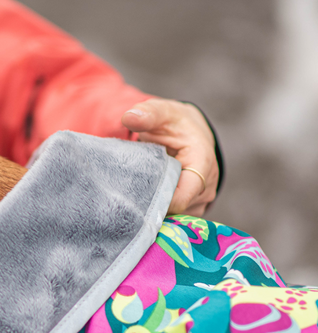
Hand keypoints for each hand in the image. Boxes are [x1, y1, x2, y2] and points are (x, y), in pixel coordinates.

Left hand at [121, 99, 218, 215]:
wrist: (188, 133)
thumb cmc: (175, 123)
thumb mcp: (162, 112)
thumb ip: (147, 113)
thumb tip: (129, 117)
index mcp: (203, 163)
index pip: (181, 197)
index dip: (157, 201)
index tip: (133, 196)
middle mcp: (207, 187)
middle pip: (176, 210)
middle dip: (151, 207)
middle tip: (125, 200)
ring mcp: (201, 201)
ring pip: (174, 217)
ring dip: (154, 211)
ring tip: (134, 199)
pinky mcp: (193, 208)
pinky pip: (174, 219)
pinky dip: (158, 213)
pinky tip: (143, 203)